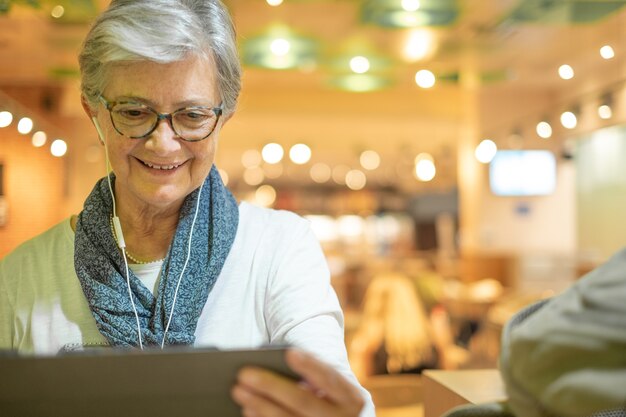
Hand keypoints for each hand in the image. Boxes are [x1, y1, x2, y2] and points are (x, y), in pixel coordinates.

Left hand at [231, 349, 364, 416]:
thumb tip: (284, 364)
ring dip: (260, 405)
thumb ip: (316, 378)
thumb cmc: (332, 400)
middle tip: (243, 373)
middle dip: (271, 386)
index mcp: (351, 398)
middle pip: (303, 401)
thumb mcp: (334, 389)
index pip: (330, 379)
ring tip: (238, 390)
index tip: (290, 353)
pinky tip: (248, 410)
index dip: (311, 366)